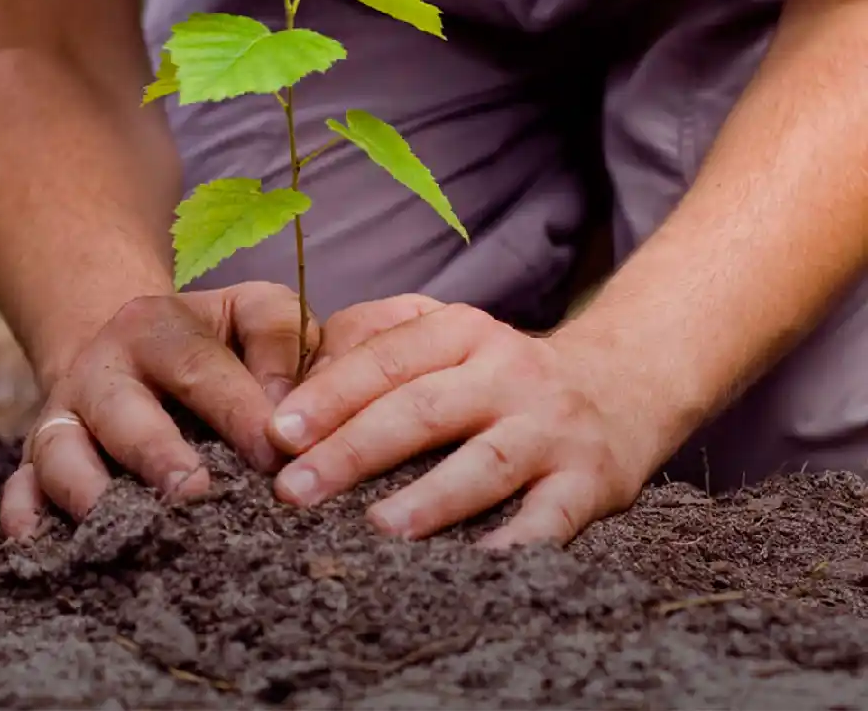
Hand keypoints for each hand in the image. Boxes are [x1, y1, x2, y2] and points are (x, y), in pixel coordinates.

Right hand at [0, 282, 318, 540]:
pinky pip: (19, 489)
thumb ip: (281, 339)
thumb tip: (286, 415)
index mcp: (157, 327)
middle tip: (196, 493)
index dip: (237, 410)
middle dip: (157, 455)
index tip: (275, 455)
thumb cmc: (214, 341)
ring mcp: (63, 416)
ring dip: (90, 492)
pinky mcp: (36, 459)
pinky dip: (26, 516)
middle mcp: (101, 369)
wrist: (130, 348)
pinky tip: (46, 547)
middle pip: (122, 412)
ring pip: (60, 452)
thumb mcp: (250, 313)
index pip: (198, 366)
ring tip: (131, 531)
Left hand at [266, 295, 660, 546]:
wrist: (622, 383)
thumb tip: (293, 393)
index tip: (278, 433)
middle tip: (295, 490)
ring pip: (485, 463)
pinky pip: (551, 518)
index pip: (387, 360)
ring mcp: (551, 428)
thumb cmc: (501, 372)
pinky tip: (474, 567)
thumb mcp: (448, 339)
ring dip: (430, 497)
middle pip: (423, 408)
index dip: (329, 395)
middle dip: (353, 450)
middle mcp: (507, 372)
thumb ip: (376, 349)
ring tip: (377, 528)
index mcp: (462, 332)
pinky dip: (515, 543)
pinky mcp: (591, 481)